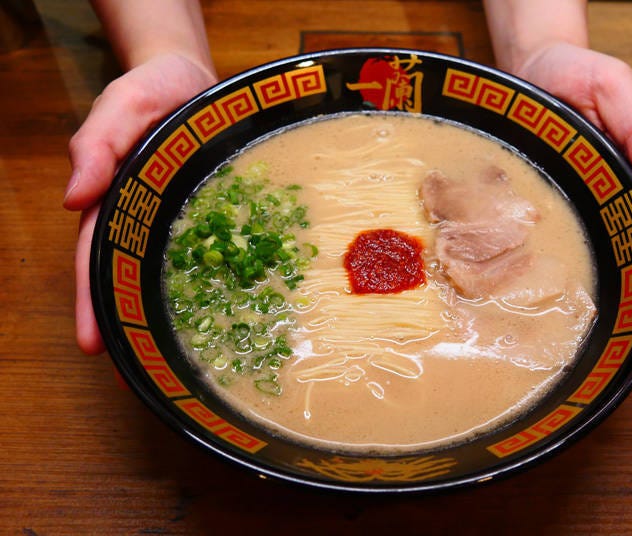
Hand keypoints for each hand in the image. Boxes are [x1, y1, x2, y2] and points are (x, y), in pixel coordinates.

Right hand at [63, 53, 217, 353]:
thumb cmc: (150, 91)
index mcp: (114, 203)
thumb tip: (72, 199)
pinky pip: (216, 253)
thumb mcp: (119, 108)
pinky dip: (218, 284)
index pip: (97, 260)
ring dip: (173, 317)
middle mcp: (145, 221)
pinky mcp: (215, 216)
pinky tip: (231, 314)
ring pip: (174, 276)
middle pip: (133, 280)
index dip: (94, 303)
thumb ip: (96, 147)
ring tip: (179, 364)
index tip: (93, 345)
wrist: (192, 79)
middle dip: (131, 327)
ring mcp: (180, 222)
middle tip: (137, 377)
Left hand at [514, 42, 631, 327]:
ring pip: (571, 248)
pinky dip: (532, 261)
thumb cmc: (573, 72)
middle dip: (626, 292)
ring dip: (578, 286)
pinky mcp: (524, 196)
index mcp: (621, 175)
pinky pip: (529, 232)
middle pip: (613, 249)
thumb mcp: (613, 87)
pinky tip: (524, 291)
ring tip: (580, 330)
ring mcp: (558, 198)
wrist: (526, 65)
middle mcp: (591, 194)